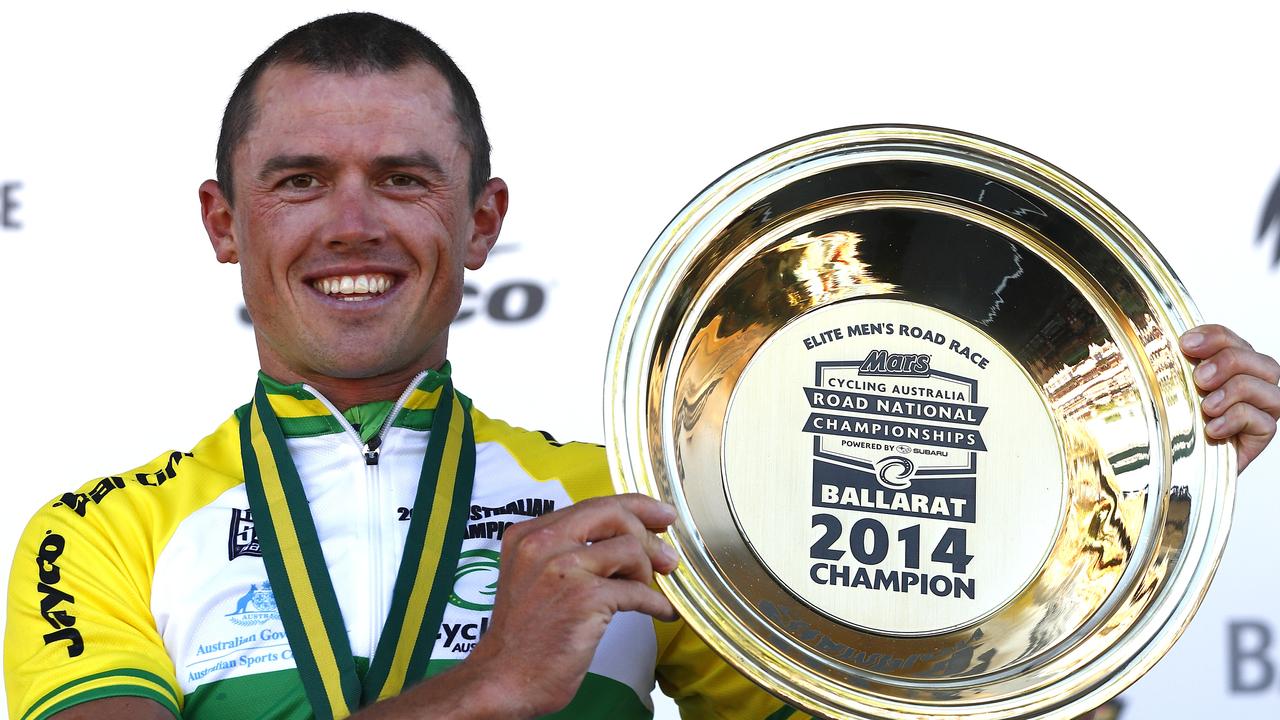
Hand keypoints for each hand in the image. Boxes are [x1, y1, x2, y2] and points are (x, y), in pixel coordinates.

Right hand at [463, 494, 678, 717]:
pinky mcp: (584, 597)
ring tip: (651, 589)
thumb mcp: (534, 575)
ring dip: (649, 571)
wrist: (504, 678)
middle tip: (667, 557)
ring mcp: (564, 568)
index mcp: (529, 534)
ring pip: (630, 547)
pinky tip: (662, 611)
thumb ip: (568, 552)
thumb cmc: (523, 635)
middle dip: (649, 533)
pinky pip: (637, 590)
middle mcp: (543, 543)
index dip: (635, 506)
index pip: (593, 505)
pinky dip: (656, 603)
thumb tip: (626, 540)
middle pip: (614, 515)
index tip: (660, 516)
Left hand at [1180, 324, 1279, 471]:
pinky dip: (1234, 420)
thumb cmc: (1172, 423)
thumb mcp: (1168, 389)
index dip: (1214, 337)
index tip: (1186, 344)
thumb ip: (1173, 366)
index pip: (1232, 340)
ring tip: (1206, 407)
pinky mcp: (1262, 434)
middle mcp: (1253, 383)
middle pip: (1260, 361)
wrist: (1174, 464)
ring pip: (1266, 388)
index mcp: (1231, 365)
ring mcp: (1262, 409)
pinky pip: (1261, 420)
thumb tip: (1158, 342)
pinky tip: (1212, 430)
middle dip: (1228, 363)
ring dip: (1233, 392)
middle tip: (1200, 379)